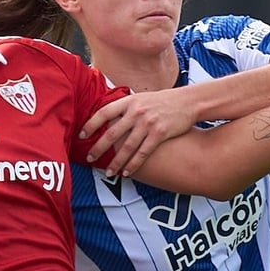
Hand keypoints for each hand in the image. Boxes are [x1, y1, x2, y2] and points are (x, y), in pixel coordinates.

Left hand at [80, 91, 199, 176]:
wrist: (188, 102)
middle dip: (98, 148)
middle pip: (112, 133)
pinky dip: (133, 164)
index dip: (91, 124)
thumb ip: (126, 107)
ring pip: (127, 147)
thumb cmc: (163, 101)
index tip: (80, 135)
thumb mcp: (142, 98)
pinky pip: (143, 152)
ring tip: (108, 172)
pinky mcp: (159, 134)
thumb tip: (108, 117)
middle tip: (89, 159)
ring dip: (116, 162)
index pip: (104, 112)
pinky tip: (127, 172)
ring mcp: (148, 123)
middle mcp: (136, 112)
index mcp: (129, 101)